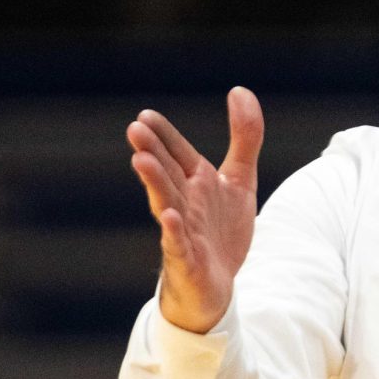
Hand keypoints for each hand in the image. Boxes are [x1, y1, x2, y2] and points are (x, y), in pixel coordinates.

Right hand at [126, 86, 263, 333]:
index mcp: (195, 182)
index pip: (177, 153)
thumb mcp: (239, 181)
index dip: (164, 135)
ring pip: (167, 203)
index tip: (145, 116)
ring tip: (141, 161)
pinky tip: (168, 216)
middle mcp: (185, 203)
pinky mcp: (188, 260)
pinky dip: (173, 230)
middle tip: (134, 129)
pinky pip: (177, 244)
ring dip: (155, 183)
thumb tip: (239, 90)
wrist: (215, 288)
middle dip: (153, 151)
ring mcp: (183, 231)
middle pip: (167, 174)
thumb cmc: (220, 233)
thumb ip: (244, 137)